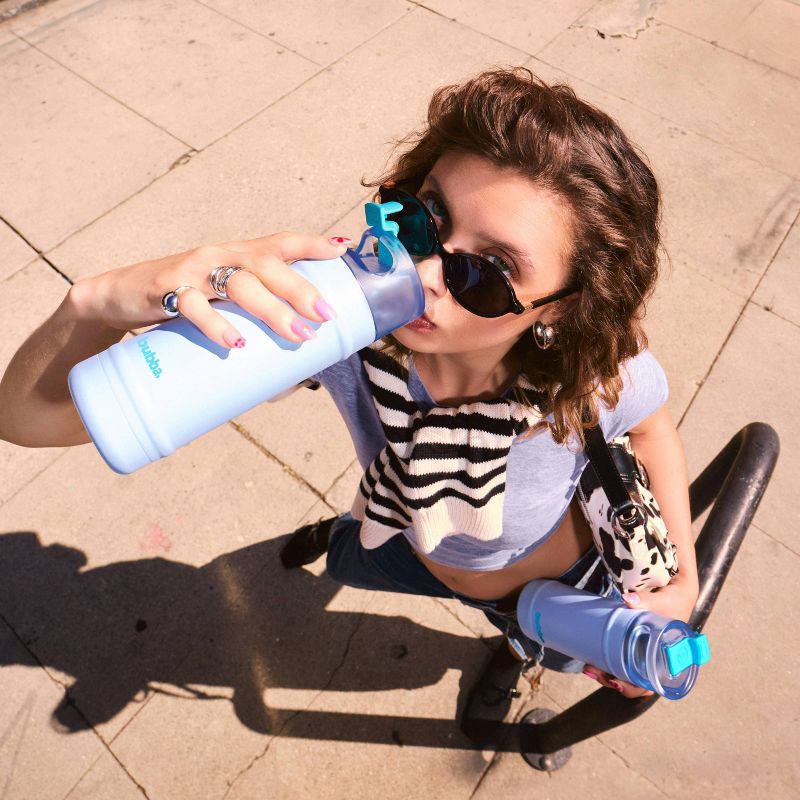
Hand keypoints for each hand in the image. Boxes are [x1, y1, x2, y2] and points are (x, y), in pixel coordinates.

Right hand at [67, 232, 352, 348]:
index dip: (311, 243)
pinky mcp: (165, 289)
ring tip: (298, 334)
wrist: (117, 296)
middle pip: (267, 264)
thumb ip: (253, 331)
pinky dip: (216, 324)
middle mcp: (220, 256)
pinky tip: (236, 342)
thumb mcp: (220, 303)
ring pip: (239, 283)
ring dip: (272, 309)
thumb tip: (292, 383)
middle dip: (300, 289)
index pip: (279, 242)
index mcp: (238, 255)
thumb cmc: (183, 302)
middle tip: (326, 315)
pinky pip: (193, 305)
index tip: (342, 250)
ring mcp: (193, 270)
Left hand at [583, 576, 699, 698]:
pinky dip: (606, 664)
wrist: (675, 591)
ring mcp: (642, 655)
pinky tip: (590, 662)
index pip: (651, 684)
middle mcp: (656, 663)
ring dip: (605, 675)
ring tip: (588, 668)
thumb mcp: (665, 601)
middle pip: (633, 683)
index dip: (633, 688)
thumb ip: (648, 601)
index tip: (615, 683)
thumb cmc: (675, 602)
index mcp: (670, 661)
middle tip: (592, 671)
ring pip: (624, 674)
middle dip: (611, 680)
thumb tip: (627, 600)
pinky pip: (619, 661)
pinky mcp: (632, 645)